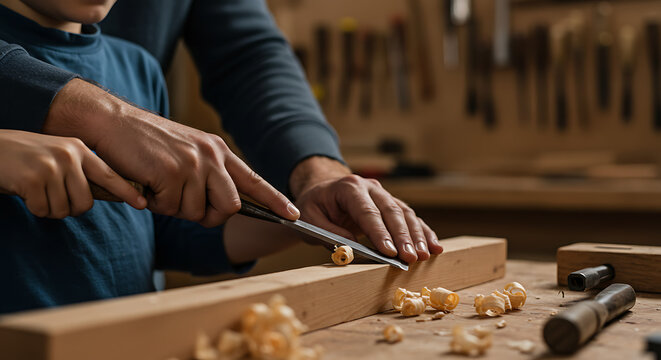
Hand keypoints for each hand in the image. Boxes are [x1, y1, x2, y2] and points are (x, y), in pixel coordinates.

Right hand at [0, 130, 145, 217]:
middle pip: (85, 203)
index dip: (126, 191)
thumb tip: (112, 194)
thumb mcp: (59, 158)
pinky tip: (25, 191)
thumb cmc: (26, 159)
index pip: (109, 174)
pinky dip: (34, 208)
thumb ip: (82, 174)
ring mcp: (51, 166)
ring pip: (64, 209)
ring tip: (37, 190)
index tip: (143, 204)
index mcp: (79, 149)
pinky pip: (43, 210)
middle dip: (69, 208)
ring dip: (49, 208)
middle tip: (52, 196)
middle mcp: (69, 155)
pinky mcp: (34, 178)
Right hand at [44, 79, 298, 226]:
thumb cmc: (148, 144)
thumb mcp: (188, 153)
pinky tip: (147, 181)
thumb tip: (221, 211)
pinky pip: (170, 207)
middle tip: (184, 202)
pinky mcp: (171, 172)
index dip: (274, 200)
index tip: (292, 215)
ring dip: (175, 207)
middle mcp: (211, 156)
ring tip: (159, 183)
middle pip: (229, 207)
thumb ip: (209, 177)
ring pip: (197, 212)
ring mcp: (192, 163)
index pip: (253, 180)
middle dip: (209, 215)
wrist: (112, 122)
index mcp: (218, 151)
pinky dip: (155, 203)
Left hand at [291, 157, 442, 263]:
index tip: (389, 252)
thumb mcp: (309, 218)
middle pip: (391, 212)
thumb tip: (351, 248)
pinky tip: (434, 247)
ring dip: (417, 236)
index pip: (367, 211)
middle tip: (411, 258)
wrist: (322, 189)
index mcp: (349, 187)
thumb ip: (328, 232)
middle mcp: (370, 188)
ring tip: (425, 256)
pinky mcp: (392, 204)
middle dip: (403, 237)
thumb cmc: (314, 206)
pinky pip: (411, 217)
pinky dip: (424, 232)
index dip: (379, 232)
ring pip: (405, 214)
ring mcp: (383, 194)